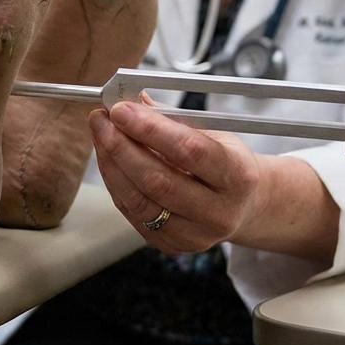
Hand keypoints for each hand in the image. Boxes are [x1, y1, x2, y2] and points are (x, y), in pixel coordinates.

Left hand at [88, 98, 264, 254]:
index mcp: (238, 176)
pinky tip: (109, 161)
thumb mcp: (213, 133)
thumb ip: (171, 118)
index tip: (121, 110)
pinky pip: (133, 215)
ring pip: (140, 202)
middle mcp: (220, 212)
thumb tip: (131, 98)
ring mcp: (196, 235)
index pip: (189, 151)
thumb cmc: (226, 163)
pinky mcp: (173, 246)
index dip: (150, 129)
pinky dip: (116, 184)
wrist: (244, 205)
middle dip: (121, 146)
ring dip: (111, 164)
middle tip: (101, 120)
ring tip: (100, 136)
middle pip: (158, 181)